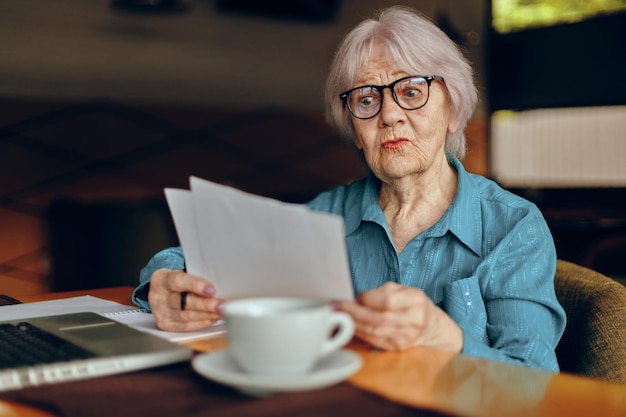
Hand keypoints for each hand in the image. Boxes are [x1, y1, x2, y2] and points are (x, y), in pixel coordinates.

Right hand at [148, 269, 223, 331]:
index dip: (196, 286)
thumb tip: (220, 285)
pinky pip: (185, 326)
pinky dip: (201, 323)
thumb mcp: (183, 273)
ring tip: (220, 312)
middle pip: (184, 302)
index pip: (179, 281)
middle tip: (222, 305)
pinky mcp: (164, 324)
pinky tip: (211, 319)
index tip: (212, 290)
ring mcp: (160, 312)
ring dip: (207, 315)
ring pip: (186, 316)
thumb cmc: (177, 281)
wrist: (162, 291)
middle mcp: (158, 296)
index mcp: (162, 279)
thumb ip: (197, 278)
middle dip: (206, 305)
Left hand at [335, 282, 462, 351]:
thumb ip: (382, 292)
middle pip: (378, 319)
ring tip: (339, 315)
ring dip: (353, 323)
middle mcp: (413, 321)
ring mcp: (406, 337)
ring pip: (374, 332)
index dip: (368, 298)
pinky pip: (373, 340)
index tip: (356, 296)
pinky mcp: (397, 347)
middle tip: (337, 306)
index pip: (387, 301)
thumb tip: (358, 299)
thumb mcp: (404, 289)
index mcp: (415, 301)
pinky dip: (359, 332)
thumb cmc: (412, 304)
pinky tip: (351, 325)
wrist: (431, 327)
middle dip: (354, 312)